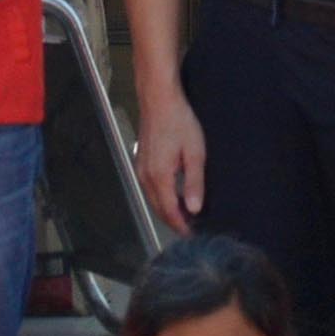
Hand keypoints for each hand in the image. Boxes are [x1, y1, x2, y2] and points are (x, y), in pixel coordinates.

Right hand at [133, 79, 206, 228]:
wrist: (158, 100)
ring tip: (185, 216)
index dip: (181, 226)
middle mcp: (145, 177)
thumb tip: (194, 209)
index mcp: (159, 177)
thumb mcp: (194, 153)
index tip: (193, 235)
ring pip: (153, 199)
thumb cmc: (179, 122)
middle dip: (173, 221)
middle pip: (158, 208)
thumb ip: (194, 183)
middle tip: (191, 229)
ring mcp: (140, 169)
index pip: (169, 211)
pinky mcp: (140, 162)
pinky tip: (173, 197)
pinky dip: (161, 198)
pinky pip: (150, 189)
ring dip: (167, 210)